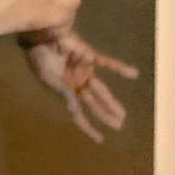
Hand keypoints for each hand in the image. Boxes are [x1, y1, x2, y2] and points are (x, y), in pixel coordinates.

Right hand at [20, 30, 138, 143]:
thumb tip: (74, 111)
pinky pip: (107, 63)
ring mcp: (84, 71)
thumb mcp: (49, 79)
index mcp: (64, 91)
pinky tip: (133, 74)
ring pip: (101, 90)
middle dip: (105, 114)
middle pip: (93, 103)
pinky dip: (120, 69)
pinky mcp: (90, 56)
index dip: (88, 126)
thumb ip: (64, 94)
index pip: (78, 113)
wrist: (41, 35)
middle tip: (119, 125)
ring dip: (112, 102)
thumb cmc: (41, 58)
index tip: (100, 139)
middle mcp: (76, 83)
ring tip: (123, 114)